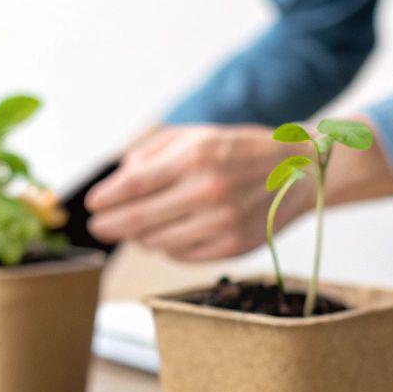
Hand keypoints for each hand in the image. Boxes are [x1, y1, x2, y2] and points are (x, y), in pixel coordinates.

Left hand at [85, 121, 392, 260]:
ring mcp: (222, 223)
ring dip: (141, 236)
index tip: (92, 205)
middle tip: (98, 227)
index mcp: (197, 156)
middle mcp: (209, 191)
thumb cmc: (240, 150)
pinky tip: (172, 232)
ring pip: (157, 243)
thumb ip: (152, 153)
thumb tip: (118, 181)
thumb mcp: (197, 135)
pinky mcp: (233, 247)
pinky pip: (182, 256)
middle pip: (138, 220)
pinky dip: (169, 247)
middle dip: (110, 225)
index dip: (105, 198)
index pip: (133, 185)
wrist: (301, 170)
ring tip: (141, 226)